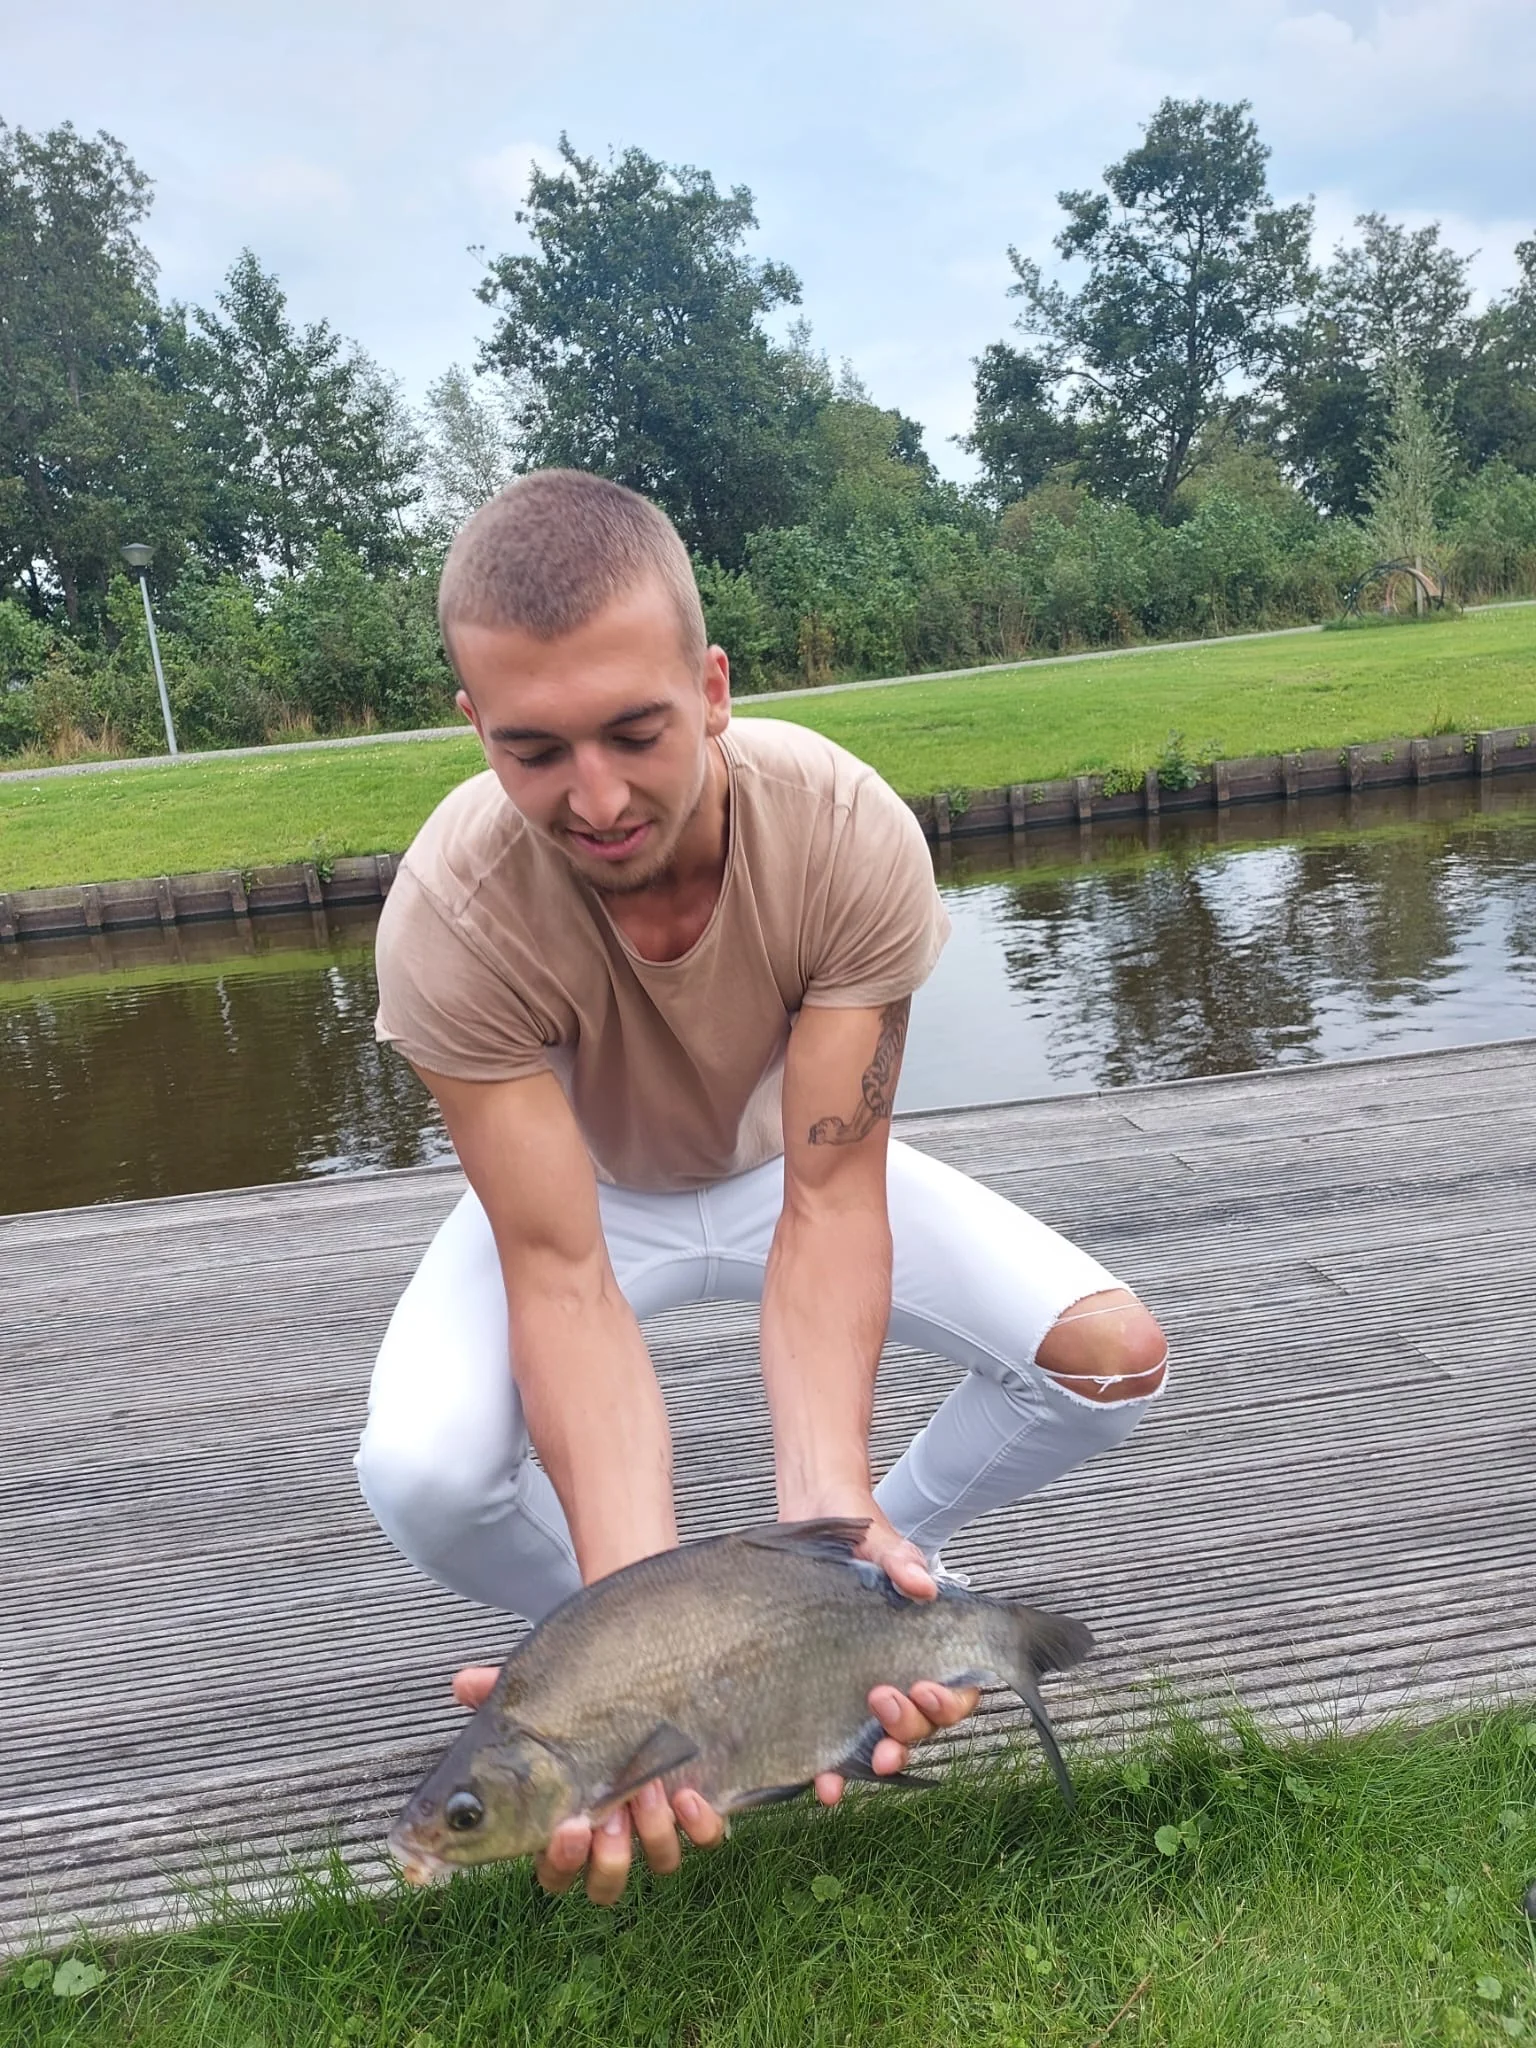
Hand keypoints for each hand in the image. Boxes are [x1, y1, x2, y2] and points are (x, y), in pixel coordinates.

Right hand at [451, 1666, 728, 1904]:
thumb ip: (502, 1693)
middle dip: (605, 1860)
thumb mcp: (546, 1693)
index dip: (561, 1861)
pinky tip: (690, 1793)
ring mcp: (660, 1821)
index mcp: (572, 1818)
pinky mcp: (701, 1806)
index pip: (556, 1869)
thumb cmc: (589, 1696)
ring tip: (647, 1789)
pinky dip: (700, 1824)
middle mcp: (617, 1830)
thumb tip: (463, 1684)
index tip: (567, 1827)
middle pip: (605, 1881)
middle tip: (602, 1821)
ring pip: (658, 1860)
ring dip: (652, 1833)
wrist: (657, 1668)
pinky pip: (707, 1836)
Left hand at [788, 1505, 983, 1806]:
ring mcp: (859, 1689)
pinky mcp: (822, 1698)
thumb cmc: (856, 1537)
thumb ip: (901, 1560)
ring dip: (880, 1758)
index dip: (948, 1701)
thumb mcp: (880, 1541)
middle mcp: (898, 1674)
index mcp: (925, 1643)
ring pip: (884, 1741)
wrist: (808, 1521)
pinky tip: (824, 1784)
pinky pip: (834, 1743)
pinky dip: (832, 1769)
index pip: (955, 1688)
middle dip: (909, 1726)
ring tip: (867, 1764)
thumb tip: (921, 1585)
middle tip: (881, 1701)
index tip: (923, 1689)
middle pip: (922, 1722)